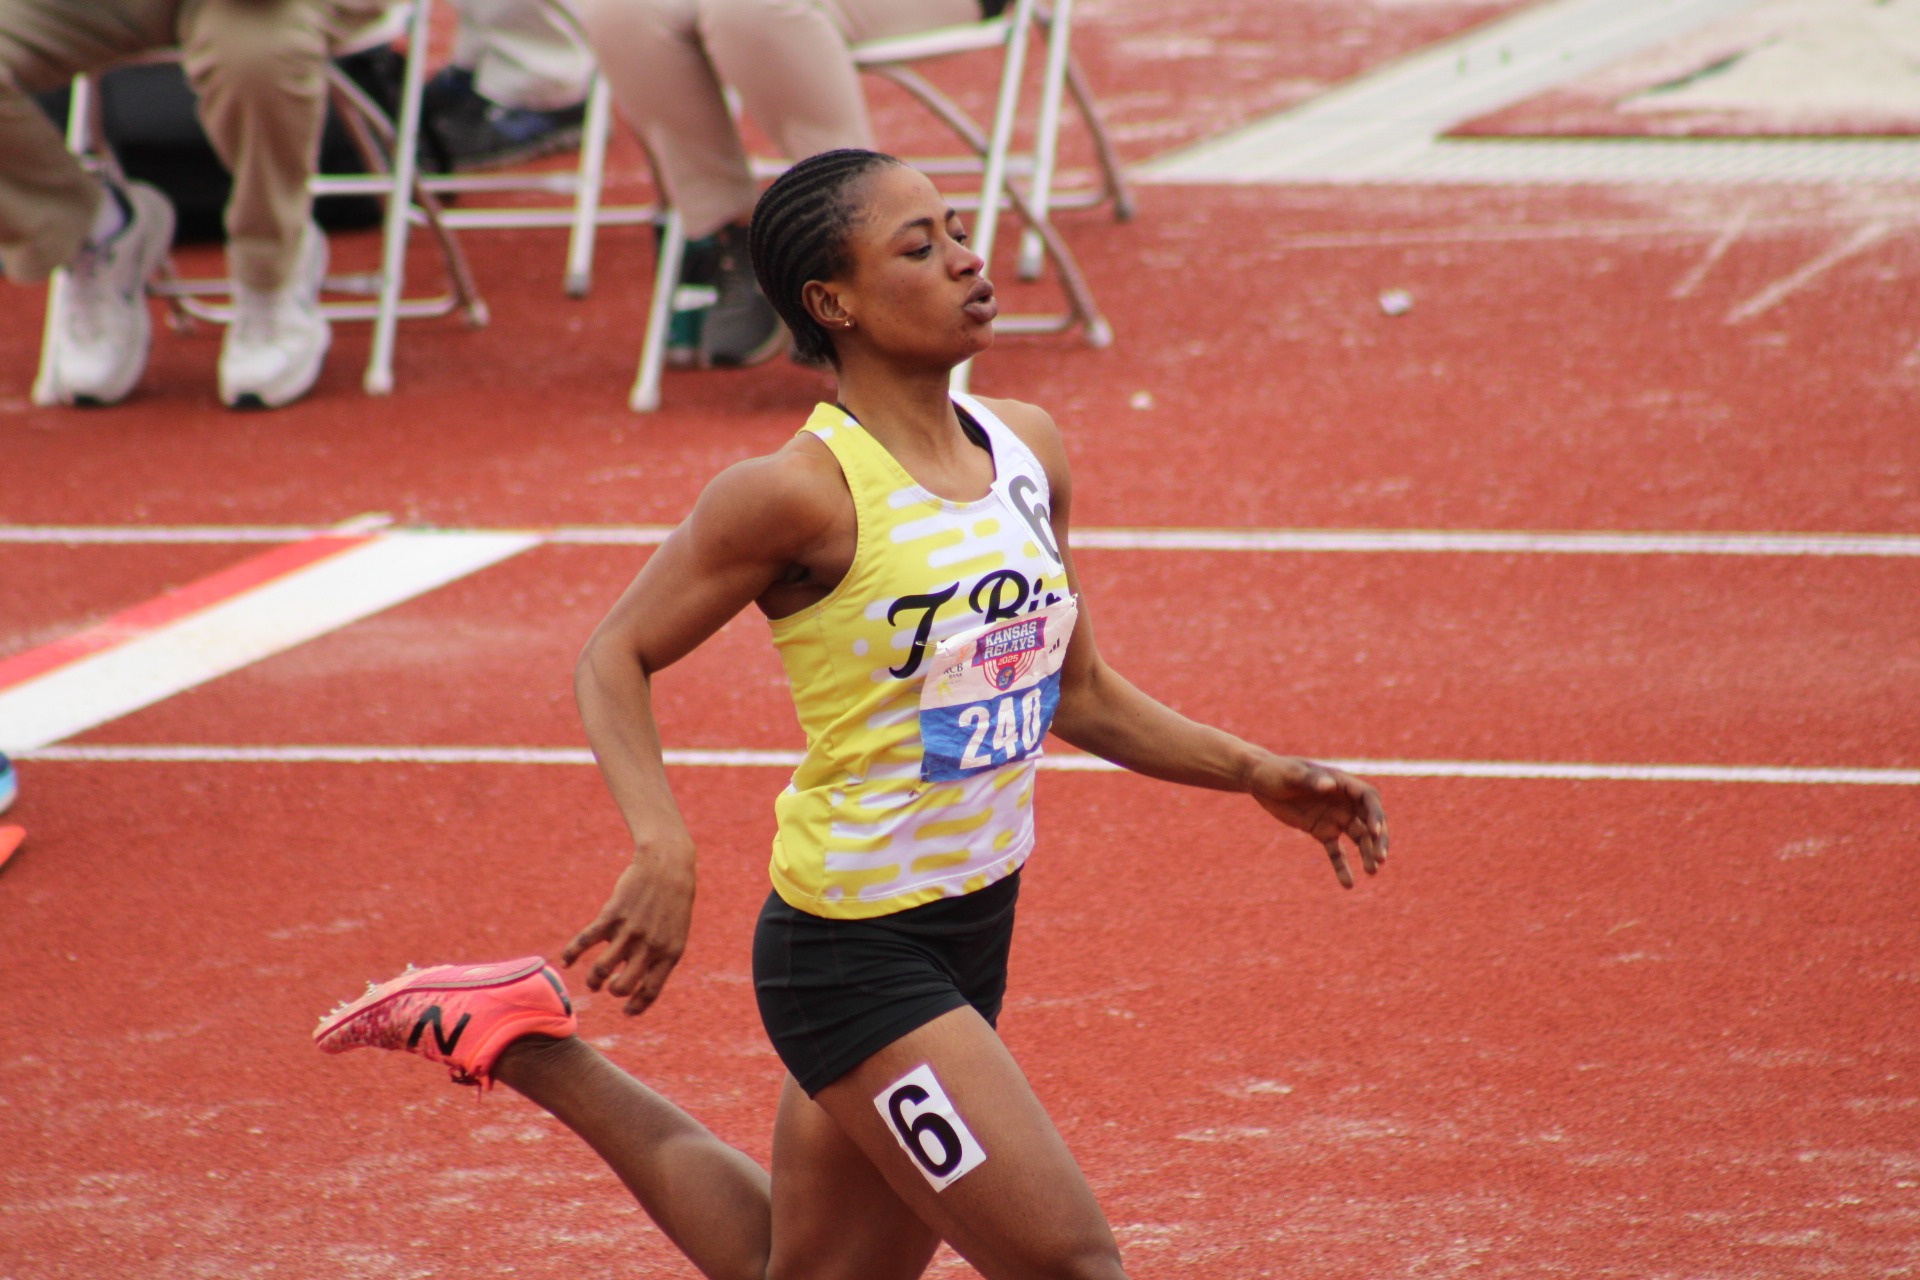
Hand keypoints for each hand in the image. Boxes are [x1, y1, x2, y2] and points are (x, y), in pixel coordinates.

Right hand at [561, 848, 695, 1014]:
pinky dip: (572, 953)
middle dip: (613, 991)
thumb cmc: (673, 903)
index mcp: (670, 954)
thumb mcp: (675, 933)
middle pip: (623, 985)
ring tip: (593, 982)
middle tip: (609, 988)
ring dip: (594, 980)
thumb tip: (635, 980)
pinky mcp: (612, 916)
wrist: (667, 867)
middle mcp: (649, 946)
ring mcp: (630, 931)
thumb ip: (658, 957)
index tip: (626, 1012)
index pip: (651, 991)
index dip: (637, 1006)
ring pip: (602, 968)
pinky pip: (586, 941)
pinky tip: (566, 961)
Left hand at [1249, 755, 1388, 888]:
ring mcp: (1334, 818)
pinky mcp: (1321, 832)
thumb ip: (1311, 779)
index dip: (1375, 815)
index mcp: (1341, 783)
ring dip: (1367, 854)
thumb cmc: (1276, 771)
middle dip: (1377, 840)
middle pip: (1370, 821)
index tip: (1374, 832)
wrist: (1259, 780)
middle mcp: (1343, 802)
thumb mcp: (1291, 774)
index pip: (1368, 799)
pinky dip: (1342, 867)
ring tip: (1371, 872)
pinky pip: (1336, 852)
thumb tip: (1330, 784)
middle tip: (1380, 859)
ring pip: (1358, 838)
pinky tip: (1348, 884)